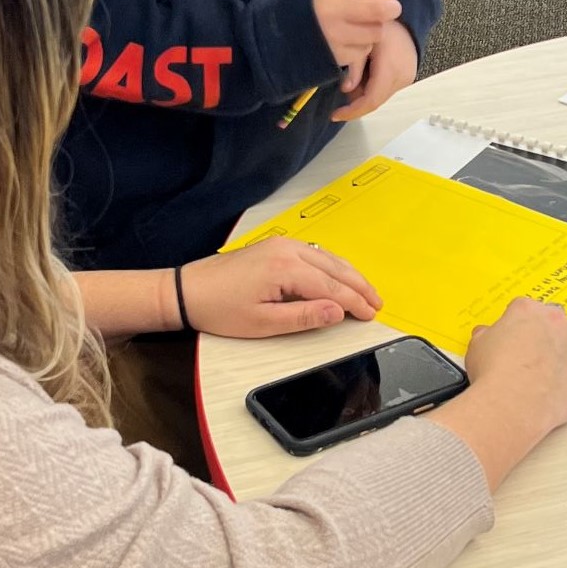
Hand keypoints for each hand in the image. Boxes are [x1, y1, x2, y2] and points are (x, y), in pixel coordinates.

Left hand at [179, 237, 380, 337]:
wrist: (189, 290)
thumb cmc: (220, 309)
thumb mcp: (263, 323)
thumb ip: (304, 316)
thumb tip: (337, 312)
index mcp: (285, 268)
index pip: (331, 287)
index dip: (354, 303)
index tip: (370, 315)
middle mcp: (287, 250)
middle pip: (335, 268)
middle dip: (359, 286)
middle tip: (377, 304)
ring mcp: (281, 244)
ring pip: (327, 258)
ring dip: (349, 275)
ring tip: (366, 292)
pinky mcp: (275, 245)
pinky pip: (314, 253)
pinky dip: (333, 266)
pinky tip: (339, 276)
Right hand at [310, 0, 399, 77]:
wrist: (277, 37)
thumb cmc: (308, 9)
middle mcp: (332, 10)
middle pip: (379, 9)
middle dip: (392, 8)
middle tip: (391, 8)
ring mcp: (335, 36)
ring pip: (375, 32)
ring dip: (374, 29)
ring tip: (361, 27)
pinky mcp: (337, 56)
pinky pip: (364, 50)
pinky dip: (362, 46)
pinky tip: (350, 41)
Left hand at [331, 21, 417, 121]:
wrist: (406, 18)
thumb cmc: (383, 25)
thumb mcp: (363, 43)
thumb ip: (354, 67)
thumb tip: (345, 90)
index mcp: (390, 69)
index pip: (371, 101)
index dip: (352, 111)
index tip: (335, 115)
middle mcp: (402, 78)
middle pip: (375, 101)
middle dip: (356, 102)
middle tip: (343, 86)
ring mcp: (406, 79)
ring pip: (380, 96)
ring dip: (365, 93)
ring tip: (355, 76)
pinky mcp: (407, 78)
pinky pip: (386, 89)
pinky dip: (373, 87)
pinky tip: (367, 73)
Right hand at [426, 300, 566, 489]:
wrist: (514, 400)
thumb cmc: (494, 375)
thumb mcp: (477, 349)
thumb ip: (485, 337)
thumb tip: (485, 334)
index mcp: (525, 311)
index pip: (525, 307)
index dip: (522, 320)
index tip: (519, 329)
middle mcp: (554, 321)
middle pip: (558, 313)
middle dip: (555, 319)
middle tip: (552, 326)